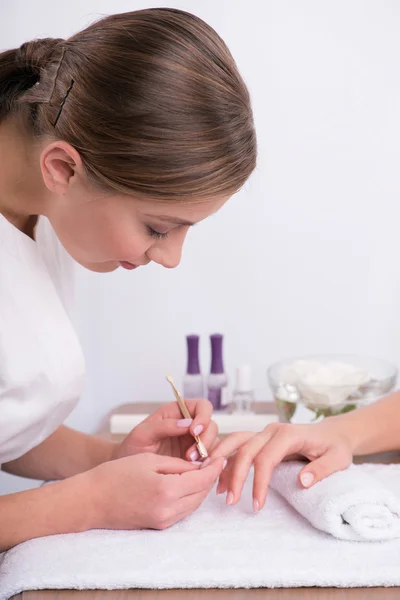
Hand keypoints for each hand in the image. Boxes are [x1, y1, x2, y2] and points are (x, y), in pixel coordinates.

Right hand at [88, 452, 225, 529]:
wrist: (91, 500)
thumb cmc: (116, 474)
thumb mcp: (149, 461)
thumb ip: (177, 465)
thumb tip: (198, 467)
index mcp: (167, 490)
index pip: (201, 479)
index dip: (214, 467)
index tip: (221, 455)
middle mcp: (168, 509)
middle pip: (201, 494)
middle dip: (210, 478)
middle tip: (215, 462)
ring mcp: (163, 521)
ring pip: (194, 505)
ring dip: (201, 489)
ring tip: (203, 472)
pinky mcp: (158, 526)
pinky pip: (183, 511)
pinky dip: (190, 498)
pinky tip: (188, 485)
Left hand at [113, 400, 217, 462]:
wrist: (128, 472)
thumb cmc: (132, 448)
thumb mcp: (143, 434)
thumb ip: (164, 426)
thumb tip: (188, 423)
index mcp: (178, 412)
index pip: (202, 406)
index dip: (203, 417)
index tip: (194, 431)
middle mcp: (190, 425)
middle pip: (212, 426)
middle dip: (205, 440)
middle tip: (190, 456)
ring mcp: (194, 443)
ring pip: (214, 444)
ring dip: (207, 454)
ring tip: (189, 465)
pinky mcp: (196, 461)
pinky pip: (211, 460)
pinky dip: (208, 466)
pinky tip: (195, 473)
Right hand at [211, 420, 352, 511]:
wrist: (332, 433)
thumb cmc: (335, 447)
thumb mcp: (338, 459)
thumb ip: (322, 469)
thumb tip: (302, 481)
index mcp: (289, 434)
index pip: (266, 457)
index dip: (259, 482)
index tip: (257, 505)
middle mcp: (272, 430)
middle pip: (246, 450)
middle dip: (235, 476)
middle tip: (230, 501)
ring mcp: (264, 432)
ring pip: (236, 443)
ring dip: (224, 464)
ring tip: (217, 489)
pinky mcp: (260, 439)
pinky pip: (238, 446)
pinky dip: (226, 459)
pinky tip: (220, 478)